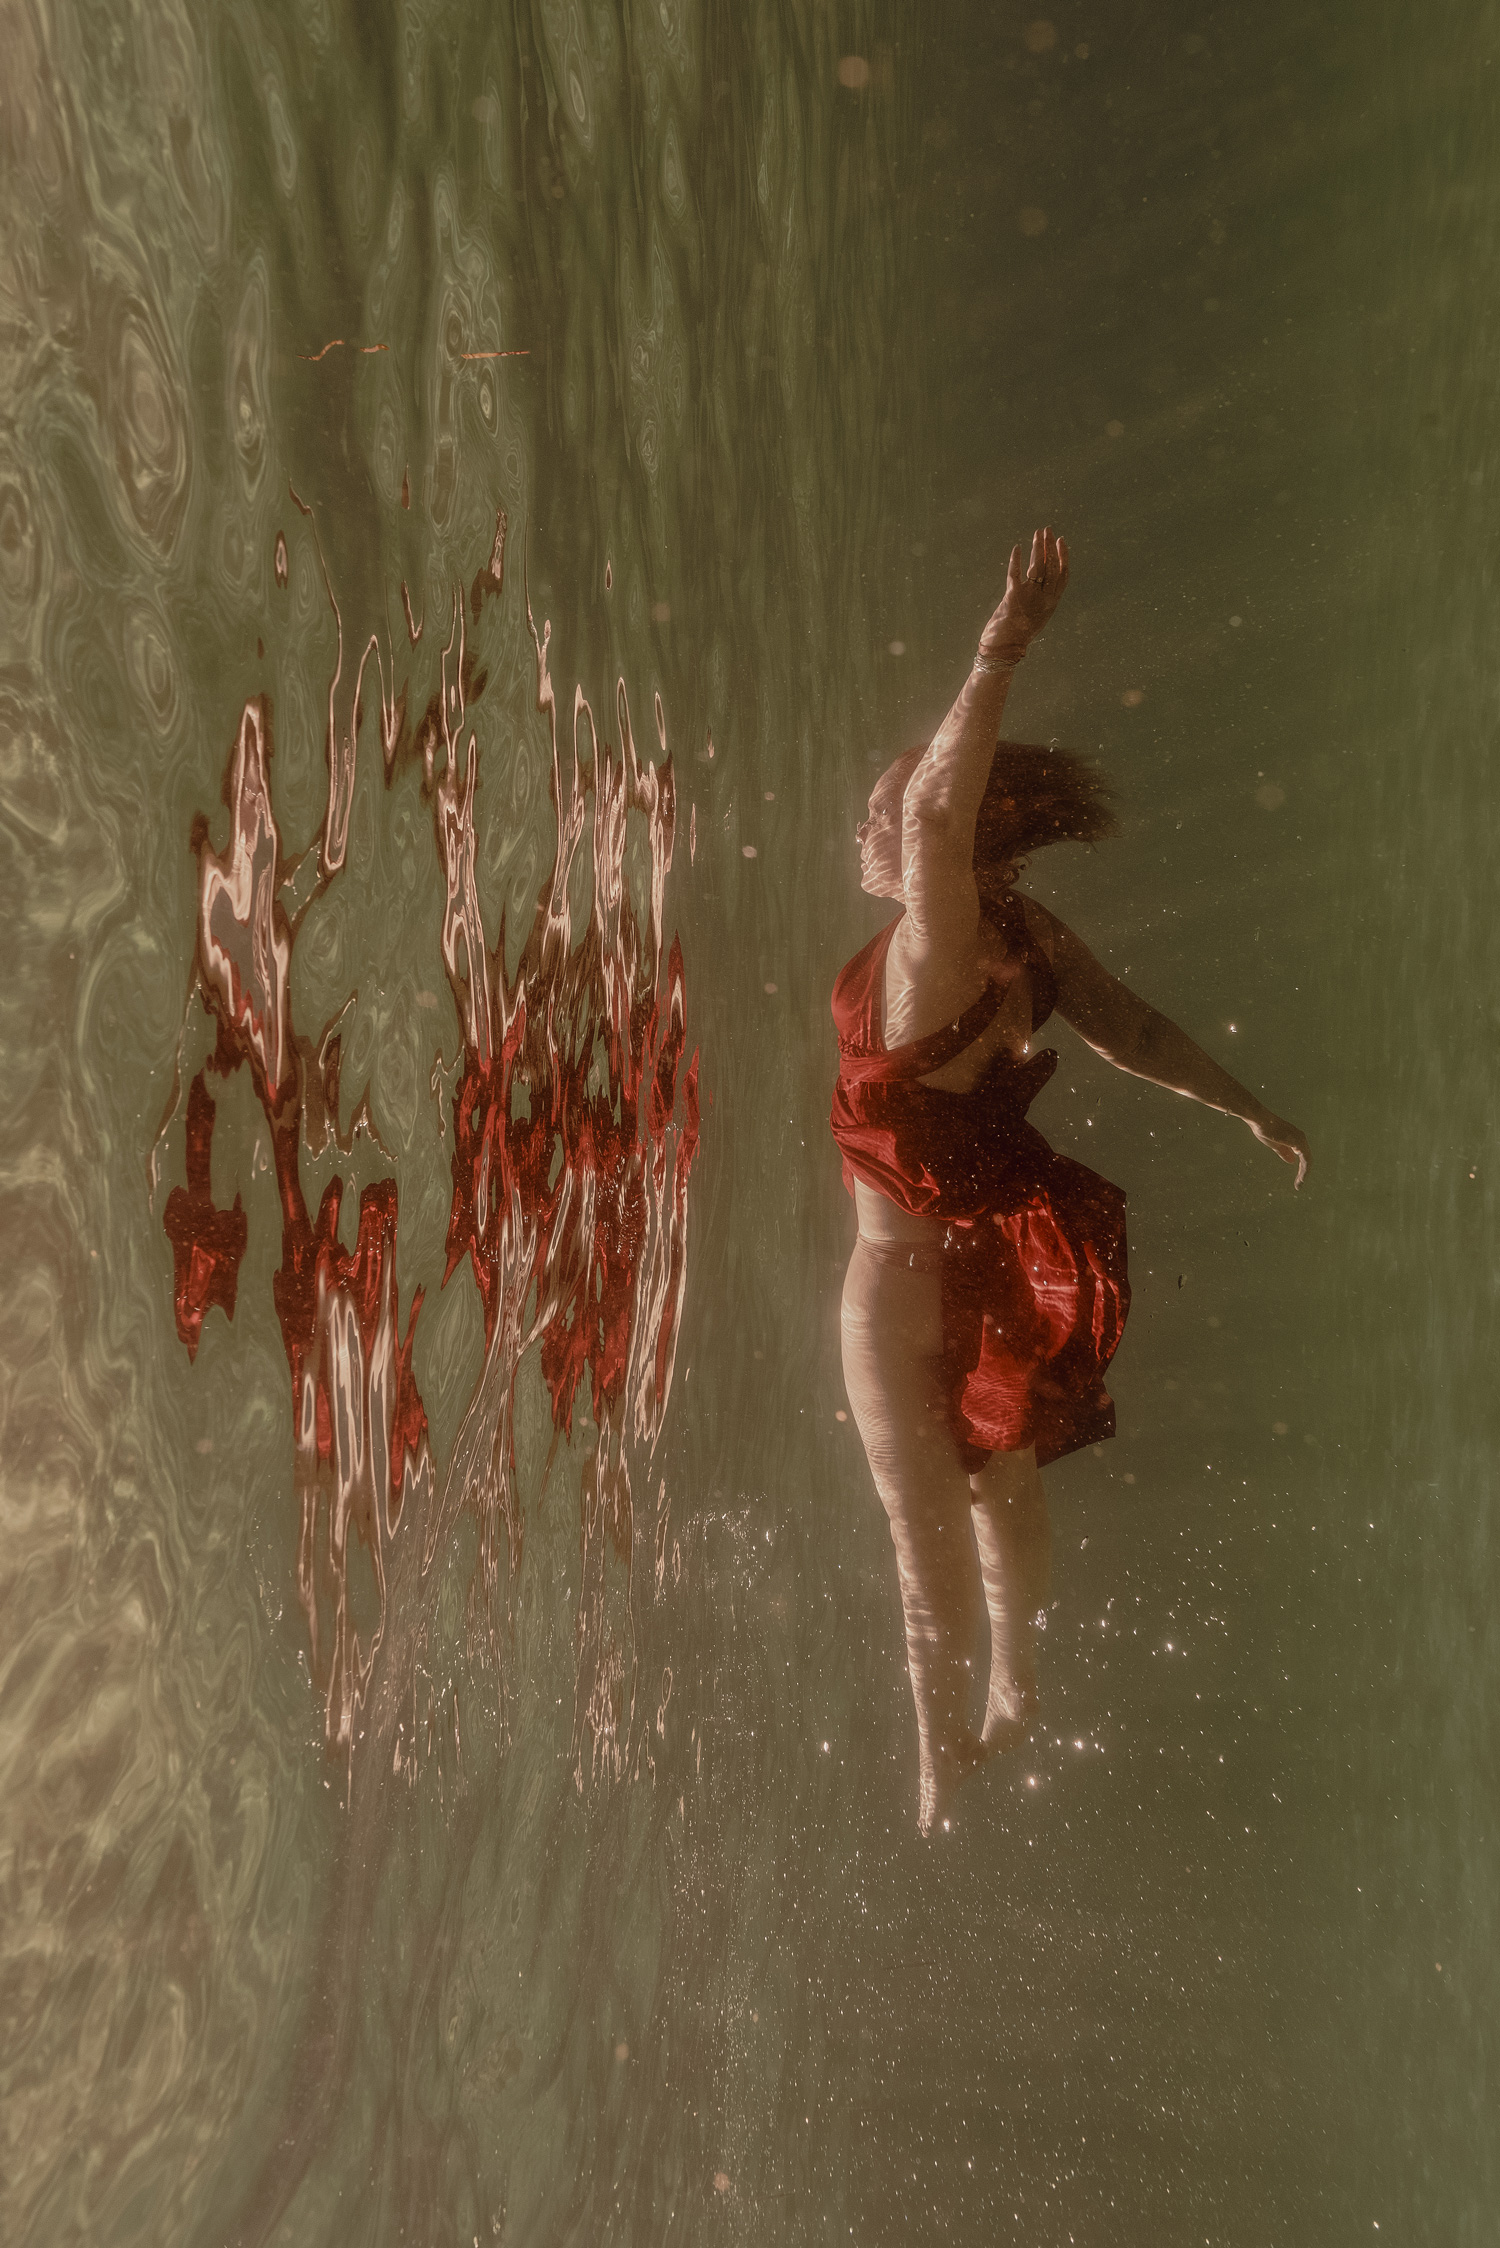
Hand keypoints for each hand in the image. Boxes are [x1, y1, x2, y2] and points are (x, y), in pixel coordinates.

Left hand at [978, 527, 1069, 660]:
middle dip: (1049, 546)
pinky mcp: (1013, 596)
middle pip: (1050, 567)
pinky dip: (1015, 560)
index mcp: (1051, 604)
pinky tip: (1017, 548)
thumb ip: (1040, 601)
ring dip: (1038, 548)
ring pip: (1037, 567)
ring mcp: (1029, 597)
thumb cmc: (1016, 636)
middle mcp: (1043, 599)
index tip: (1061, 541)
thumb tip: (1040, 586)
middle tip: (1047, 530)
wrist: (1003, 649)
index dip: (1063, 557)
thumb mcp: (1035, 618)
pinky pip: (1015, 573)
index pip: (1062, 575)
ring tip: (1038, 533)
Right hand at [1248, 1111, 1309, 1188]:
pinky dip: (1304, 1170)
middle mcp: (1301, 1138)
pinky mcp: (1298, 1142)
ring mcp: (1300, 1139)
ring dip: (1304, 1174)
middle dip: (1304, 1173)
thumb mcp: (1275, 1144)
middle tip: (1299, 1185)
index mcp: (1295, 1138)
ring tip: (1299, 1185)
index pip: (1303, 1155)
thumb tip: (1292, 1161)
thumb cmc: (1264, 1129)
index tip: (1297, 1179)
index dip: (1301, 1168)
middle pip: (1307, 1159)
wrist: (1260, 1120)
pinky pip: (1305, 1159)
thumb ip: (1284, 1152)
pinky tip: (1301, 1178)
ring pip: (1308, 1160)